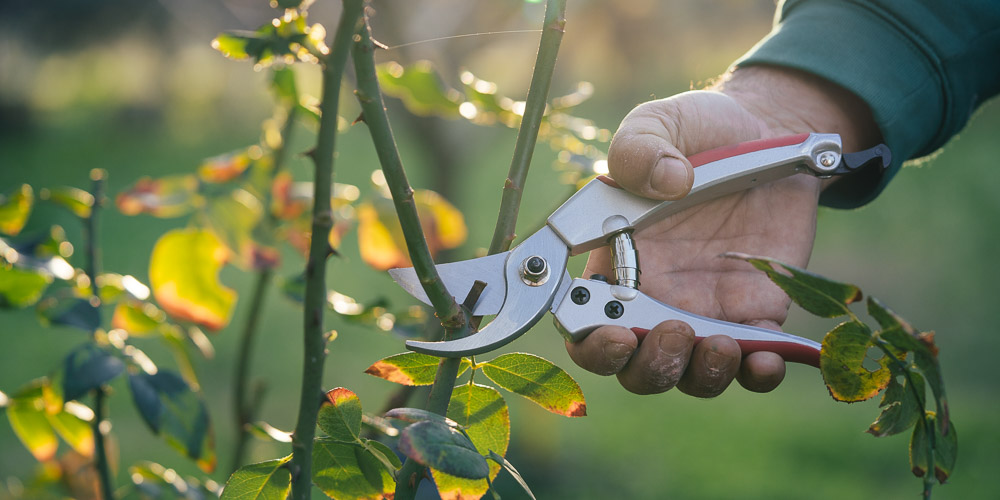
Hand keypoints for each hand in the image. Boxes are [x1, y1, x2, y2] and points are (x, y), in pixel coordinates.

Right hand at [565, 66, 879, 396]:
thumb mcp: (661, 122)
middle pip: (637, 367)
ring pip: (691, 376)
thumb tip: (665, 181)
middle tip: (674, 331)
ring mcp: (707, 311)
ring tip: (721, 345)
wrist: (770, 134)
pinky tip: (766, 358)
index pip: (585, 326)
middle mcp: (656, 299)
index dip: (592, 345)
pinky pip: (754, 364)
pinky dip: (758, 374)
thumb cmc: (700, 131)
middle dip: (651, 366)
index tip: (613, 334)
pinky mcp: (757, 313)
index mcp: (615, 263)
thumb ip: (641, 146)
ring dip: (701, 375)